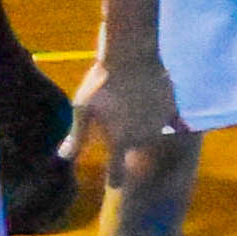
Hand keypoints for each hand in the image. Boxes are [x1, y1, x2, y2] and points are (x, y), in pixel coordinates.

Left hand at [64, 47, 183, 189]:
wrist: (132, 53)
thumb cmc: (101, 81)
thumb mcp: (82, 108)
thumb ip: (77, 137)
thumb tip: (64, 158)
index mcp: (120, 142)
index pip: (117, 174)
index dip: (115, 179)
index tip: (114, 182)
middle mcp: (143, 139)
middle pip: (133, 148)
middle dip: (126, 138)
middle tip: (117, 113)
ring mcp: (160, 125)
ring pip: (149, 133)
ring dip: (142, 125)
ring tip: (130, 100)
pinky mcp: (173, 109)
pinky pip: (165, 118)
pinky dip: (156, 111)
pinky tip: (146, 95)